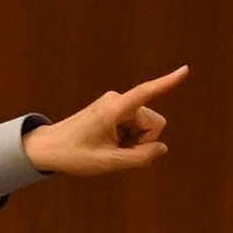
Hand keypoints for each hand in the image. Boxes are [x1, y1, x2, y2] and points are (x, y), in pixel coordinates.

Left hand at [28, 66, 186, 179]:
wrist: (46, 148)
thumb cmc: (73, 155)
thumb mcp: (108, 163)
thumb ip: (139, 158)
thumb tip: (161, 148)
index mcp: (114, 109)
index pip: (145, 92)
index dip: (167, 82)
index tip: (186, 69)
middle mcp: (118, 101)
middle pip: (153, 123)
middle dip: (143, 142)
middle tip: (118, 155)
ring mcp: (116, 105)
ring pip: (145, 127)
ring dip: (134, 142)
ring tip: (110, 151)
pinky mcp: (114, 111)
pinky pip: (135, 127)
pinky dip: (128, 140)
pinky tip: (110, 145)